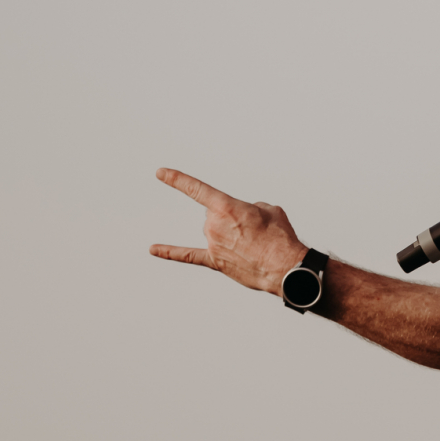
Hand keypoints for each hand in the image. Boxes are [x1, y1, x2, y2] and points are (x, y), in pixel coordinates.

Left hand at [150, 168, 305, 294]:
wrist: (286, 267)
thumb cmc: (280, 236)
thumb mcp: (269, 209)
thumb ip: (249, 209)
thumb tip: (239, 223)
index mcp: (227, 207)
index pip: (197, 189)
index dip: (177, 180)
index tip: (161, 173)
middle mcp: (214, 225)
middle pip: (215, 215)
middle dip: (234, 220)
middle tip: (255, 230)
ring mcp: (213, 244)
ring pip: (215, 232)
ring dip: (233, 236)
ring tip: (254, 245)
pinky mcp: (215, 262)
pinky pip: (188, 255)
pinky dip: (170, 251)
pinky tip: (153, 249)